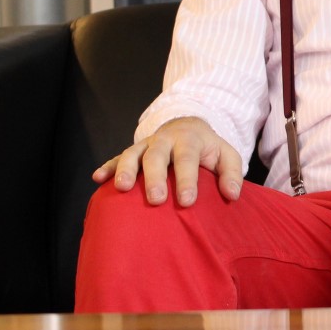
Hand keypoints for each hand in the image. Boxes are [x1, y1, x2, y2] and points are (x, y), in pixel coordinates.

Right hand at [93, 116, 244, 207]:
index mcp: (190, 140)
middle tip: (156, 200)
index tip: (187, 201)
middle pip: (157, 156)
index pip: (187, 159)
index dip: (187, 180)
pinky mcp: (132, 152)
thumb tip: (232, 194)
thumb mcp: (226, 155)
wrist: (186, 128)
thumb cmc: (207, 150)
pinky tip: (98, 179)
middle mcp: (165, 140)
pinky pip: (116, 158)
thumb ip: (232, 173)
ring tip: (121, 188)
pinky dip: (107, 167)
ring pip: (133, 154)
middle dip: (155, 177)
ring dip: (125, 169)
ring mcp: (145, 145)